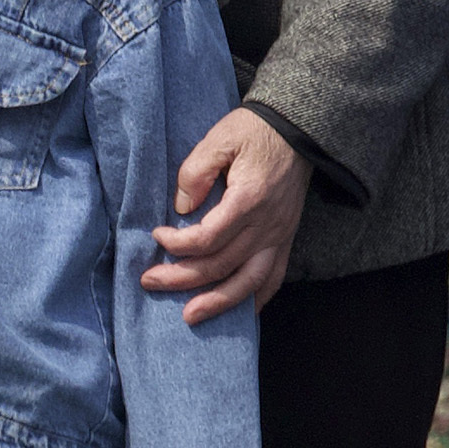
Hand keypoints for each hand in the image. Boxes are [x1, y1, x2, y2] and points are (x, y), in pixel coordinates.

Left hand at [146, 104, 309, 327]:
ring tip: (189, 316)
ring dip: (218, 302)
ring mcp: (279, 235)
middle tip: (150, 282)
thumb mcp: (220, 137)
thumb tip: (181, 207)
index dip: (177, 243)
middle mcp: (266, 224)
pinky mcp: (286, 239)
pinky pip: (274, 278)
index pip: (207, 238)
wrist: (298, 131)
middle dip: (182, 278)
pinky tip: (239, 313)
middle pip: (221, 264)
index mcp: (248, 199)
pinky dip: (256, 299)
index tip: (157, 234)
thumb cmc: (254, 132)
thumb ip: (196, 171)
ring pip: (249, 281)